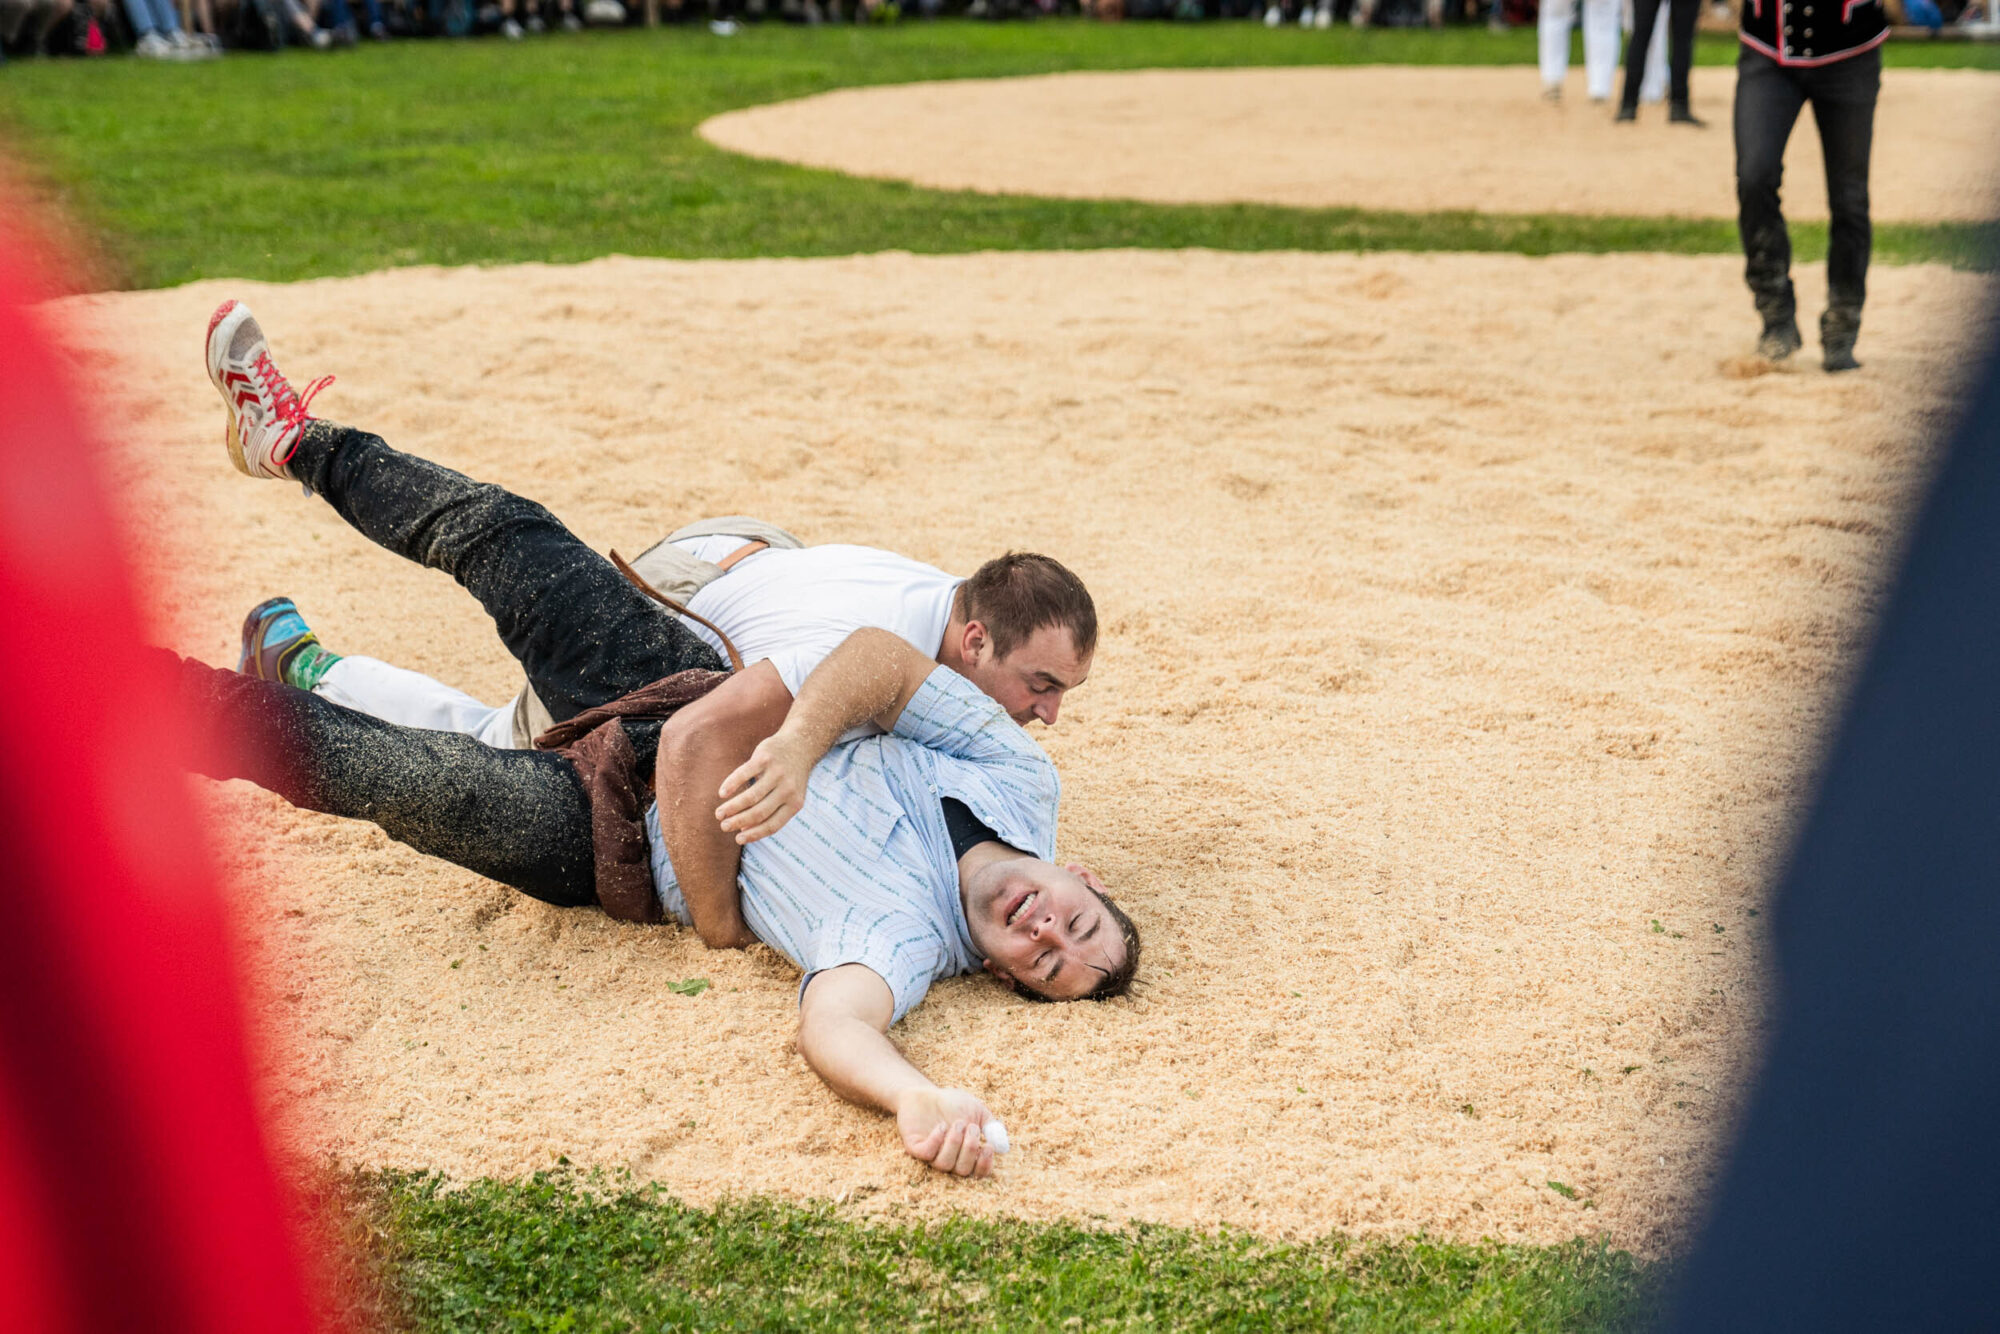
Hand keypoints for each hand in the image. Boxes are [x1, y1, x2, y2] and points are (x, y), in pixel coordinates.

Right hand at [715, 730, 814, 844]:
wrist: (800, 745)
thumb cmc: (789, 777)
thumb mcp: (788, 796)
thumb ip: (770, 813)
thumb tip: (743, 832)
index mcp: (795, 803)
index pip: (773, 825)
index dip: (754, 834)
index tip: (738, 839)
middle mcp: (788, 789)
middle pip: (759, 812)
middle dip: (738, 822)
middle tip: (723, 827)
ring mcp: (777, 773)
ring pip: (750, 796)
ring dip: (732, 807)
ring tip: (719, 814)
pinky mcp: (765, 758)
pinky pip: (744, 774)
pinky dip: (731, 784)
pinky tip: (722, 793)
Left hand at [896, 1087, 998, 1177]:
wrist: (926, 1092)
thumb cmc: (954, 1103)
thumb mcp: (977, 1110)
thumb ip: (991, 1126)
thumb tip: (1002, 1147)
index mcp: (966, 1154)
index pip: (977, 1173)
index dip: (984, 1165)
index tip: (988, 1147)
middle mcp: (950, 1159)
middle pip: (962, 1171)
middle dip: (969, 1149)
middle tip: (970, 1126)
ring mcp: (932, 1155)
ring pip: (945, 1165)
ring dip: (954, 1144)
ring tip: (957, 1123)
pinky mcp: (915, 1147)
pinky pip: (927, 1154)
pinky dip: (937, 1141)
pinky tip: (942, 1126)